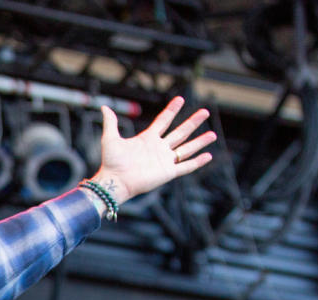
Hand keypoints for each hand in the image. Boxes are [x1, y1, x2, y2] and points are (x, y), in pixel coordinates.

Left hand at [91, 96, 215, 205]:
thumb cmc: (111, 162)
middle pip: (180, 132)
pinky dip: (197, 162)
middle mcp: (158, 148)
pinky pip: (185, 166)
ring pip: (186, 148)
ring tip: (213, 134)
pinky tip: (208, 156)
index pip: (163, 121)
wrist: (114, 181)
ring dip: (200, 141)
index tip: (181, 99)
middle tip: (205, 111)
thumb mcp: (110, 139)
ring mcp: (164, 160)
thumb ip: (111, 123)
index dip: (172, 110)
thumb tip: (104, 107)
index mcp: (147, 139)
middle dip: (193, 122)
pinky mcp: (167, 172)